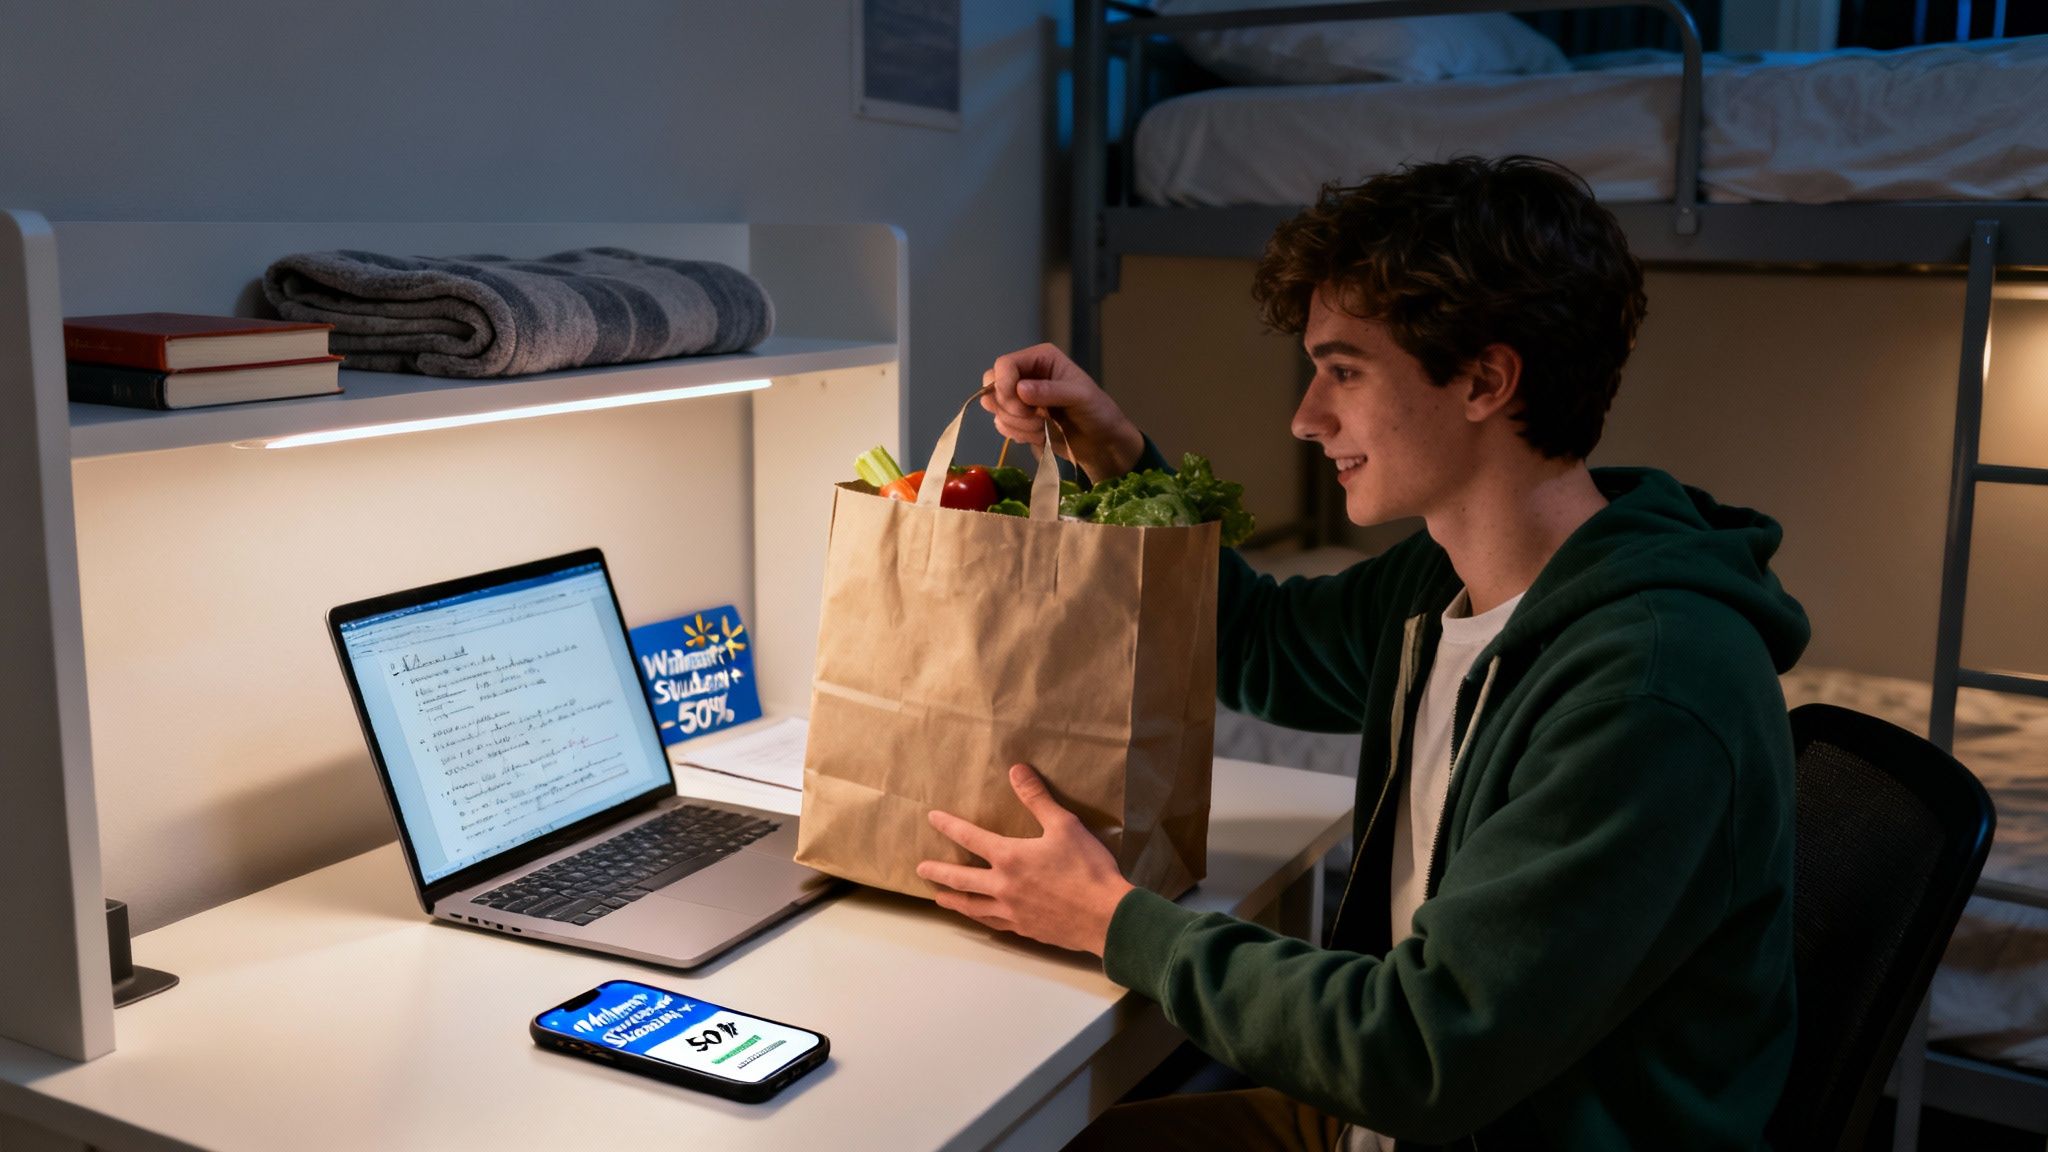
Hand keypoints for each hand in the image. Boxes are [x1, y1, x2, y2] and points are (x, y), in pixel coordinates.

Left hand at [917, 763, 1136, 956]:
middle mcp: (1003, 886)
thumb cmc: (1087, 869)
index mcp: (1010, 857)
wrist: (1106, 917)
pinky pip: (994, 924)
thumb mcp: (1064, 825)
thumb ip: (1037, 798)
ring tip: (939, 898)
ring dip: (953, 900)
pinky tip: (979, 918)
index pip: (970, 838)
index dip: (949, 826)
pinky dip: (980, 918)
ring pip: (973, 906)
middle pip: (961, 879)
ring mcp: (1012, 911)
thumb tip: (1017, 770)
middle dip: (938, 872)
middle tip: (921, 870)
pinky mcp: (1025, 928)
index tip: (932, 819)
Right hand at [981, 344, 1145, 484]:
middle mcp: (1026, 374)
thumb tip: (1020, 390)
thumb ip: (1051, 391)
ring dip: (1018, 424)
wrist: (1102, 442)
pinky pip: (1002, 426)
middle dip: (1011, 408)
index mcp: (1040, 359)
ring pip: (996, 409)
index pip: (1004, 365)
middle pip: (993, 386)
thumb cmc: (1098, 412)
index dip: (1003, 385)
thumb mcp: (1081, 397)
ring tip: (1044, 427)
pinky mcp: (1019, 419)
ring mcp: (1020, 398)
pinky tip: (1040, 435)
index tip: (1019, 407)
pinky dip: (1019, 434)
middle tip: (1037, 418)